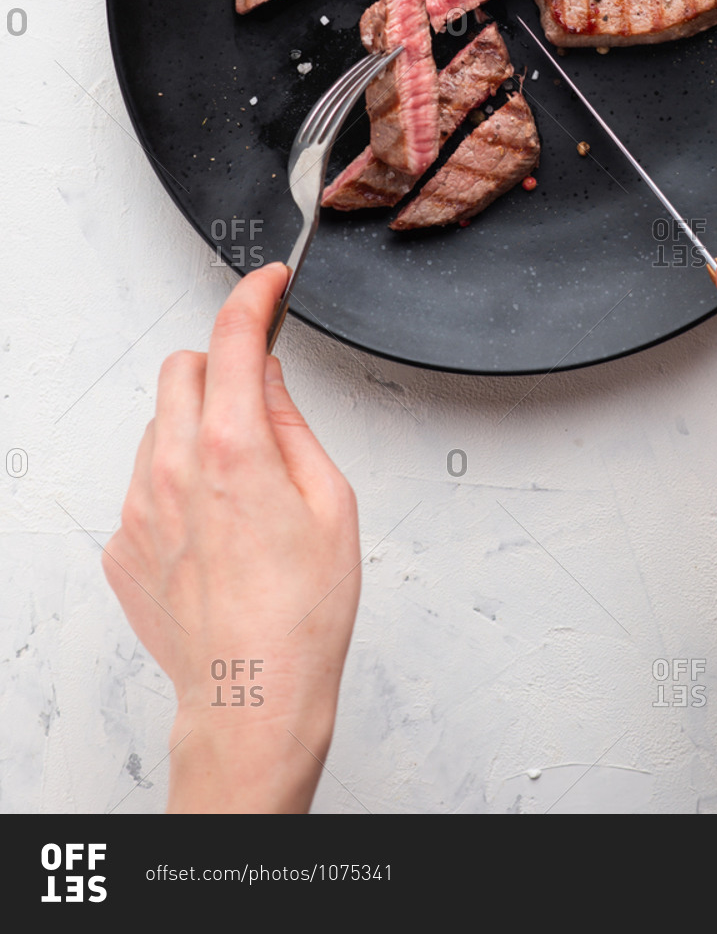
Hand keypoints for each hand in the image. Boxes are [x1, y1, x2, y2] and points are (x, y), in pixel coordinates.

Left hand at [102, 263, 360, 813]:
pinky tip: (215, 529)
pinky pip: (144, 483)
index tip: (267, 284)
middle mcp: (174, 468)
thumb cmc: (302, 612)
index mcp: (235, 449)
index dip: (253, 296)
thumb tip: (271, 382)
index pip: (233, 338)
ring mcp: (140, 508)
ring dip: (196, 428)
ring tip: (242, 487)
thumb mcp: (332, 501)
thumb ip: (294, 426)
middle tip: (259, 397)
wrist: (254, 693)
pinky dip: (176, 483)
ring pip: (159, 426)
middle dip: (221, 365)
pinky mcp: (122, 544)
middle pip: (181, 369)